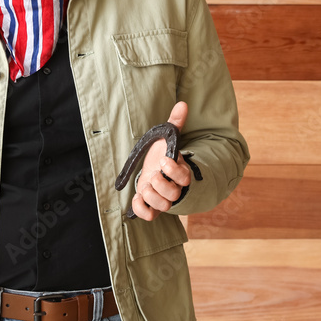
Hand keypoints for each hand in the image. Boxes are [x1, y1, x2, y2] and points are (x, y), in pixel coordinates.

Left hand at [131, 102, 191, 221]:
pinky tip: (136, 197)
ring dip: (151, 196)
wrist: (154, 171)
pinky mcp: (151, 207)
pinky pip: (149, 215)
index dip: (174, 171)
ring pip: (163, 207)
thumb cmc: (162, 155)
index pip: (184, 178)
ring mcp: (162, 199)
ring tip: (144, 186)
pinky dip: (141, 209)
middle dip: (160, 185)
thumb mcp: (167, 138)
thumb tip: (182, 104)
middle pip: (173, 195)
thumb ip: (175, 123)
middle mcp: (173, 189)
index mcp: (180, 172)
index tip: (163, 160)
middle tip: (152, 174)